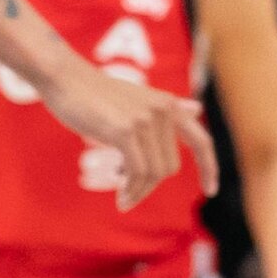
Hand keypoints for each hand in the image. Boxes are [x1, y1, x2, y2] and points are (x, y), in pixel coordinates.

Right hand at [35, 55, 216, 210]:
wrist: (65, 78)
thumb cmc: (97, 92)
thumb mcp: (139, 98)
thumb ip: (167, 108)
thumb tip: (196, 109)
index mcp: (169, 104)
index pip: (201, 141)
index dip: (209, 168)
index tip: (211, 191)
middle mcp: (163, 110)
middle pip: (170, 167)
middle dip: (151, 186)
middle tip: (129, 194)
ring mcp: (145, 119)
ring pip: (154, 173)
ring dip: (139, 192)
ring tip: (124, 199)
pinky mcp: (125, 130)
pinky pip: (137, 172)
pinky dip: (131, 189)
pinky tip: (121, 196)